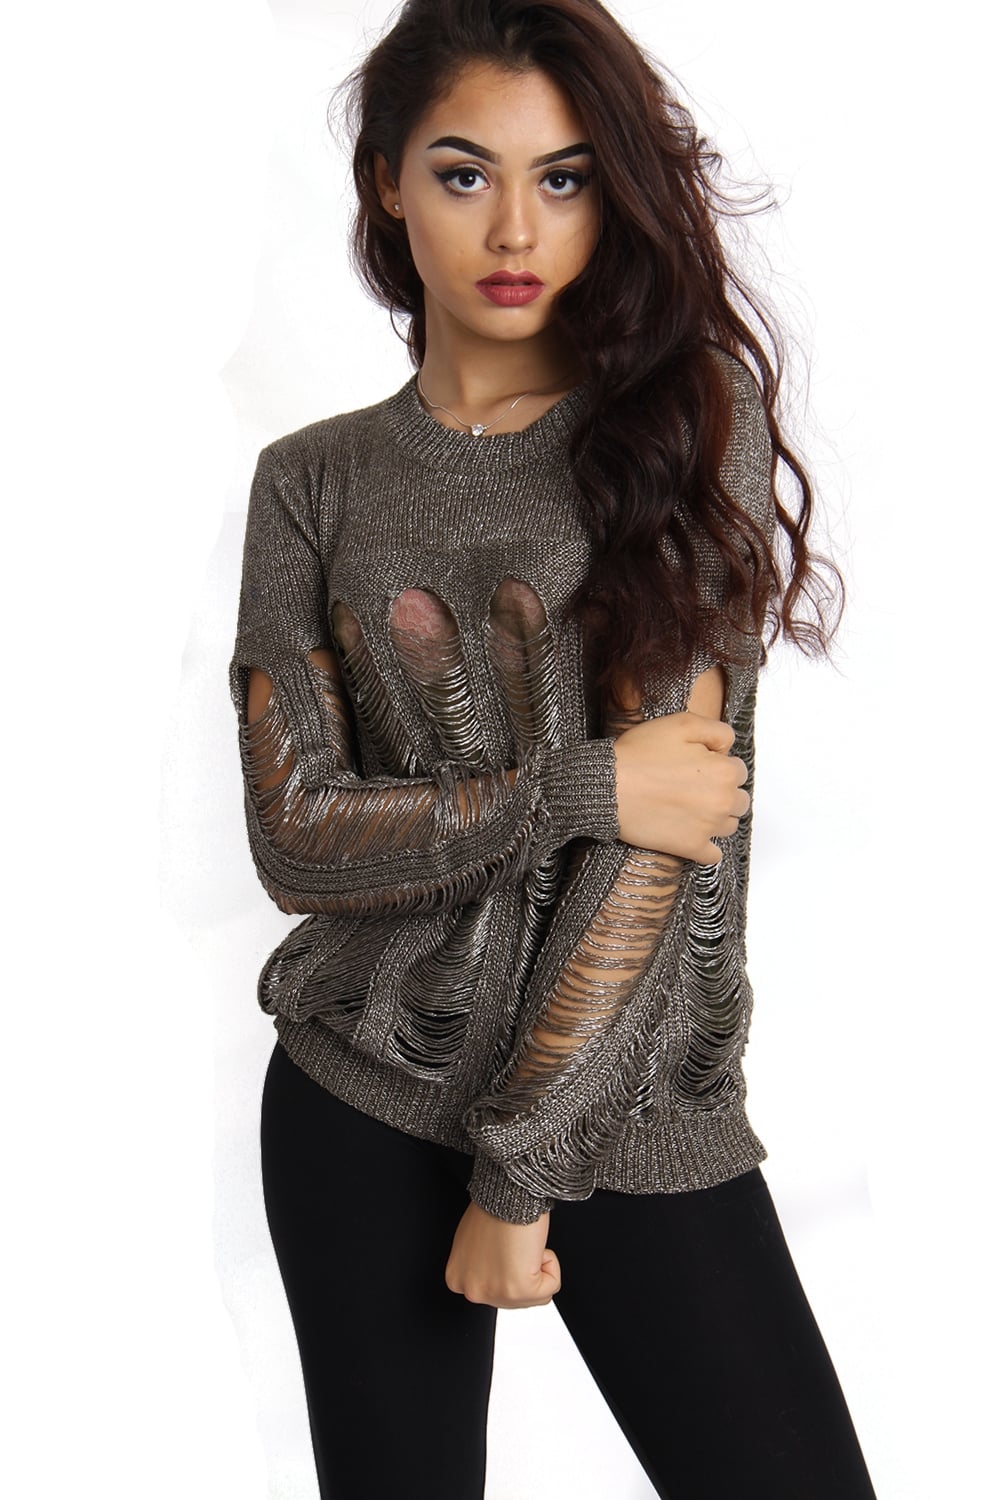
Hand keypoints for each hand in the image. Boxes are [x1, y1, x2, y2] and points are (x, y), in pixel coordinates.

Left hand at [445, 1202, 560, 1308]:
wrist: (507, 1189)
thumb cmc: (495, 1205)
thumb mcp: (476, 1244)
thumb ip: (482, 1266)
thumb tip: (499, 1273)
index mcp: (456, 1277)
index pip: (496, 1290)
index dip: (509, 1266)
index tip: (504, 1246)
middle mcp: (469, 1290)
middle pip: (515, 1299)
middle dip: (524, 1272)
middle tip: (515, 1244)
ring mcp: (491, 1292)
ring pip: (534, 1296)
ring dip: (537, 1268)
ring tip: (522, 1244)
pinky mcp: (517, 1289)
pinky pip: (550, 1288)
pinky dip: (551, 1265)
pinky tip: (532, 1245)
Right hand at [613, 710, 749, 863]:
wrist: (607, 786)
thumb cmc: (640, 753)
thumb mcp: (681, 723)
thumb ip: (716, 730)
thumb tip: (728, 748)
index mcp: (724, 771)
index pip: (738, 770)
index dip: (718, 765)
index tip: (698, 767)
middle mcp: (723, 801)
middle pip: (739, 800)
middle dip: (723, 793)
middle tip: (694, 787)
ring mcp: (708, 827)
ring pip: (729, 825)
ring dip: (717, 818)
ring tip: (690, 808)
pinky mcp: (690, 847)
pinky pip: (713, 856)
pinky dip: (706, 847)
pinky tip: (690, 833)